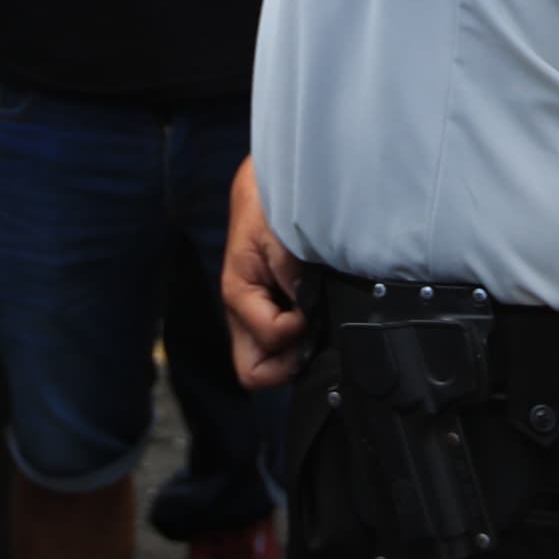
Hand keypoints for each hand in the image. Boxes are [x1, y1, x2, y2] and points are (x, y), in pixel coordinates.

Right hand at [222, 159, 309, 389]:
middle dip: (287, 366)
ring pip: (268, 362)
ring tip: (319, 324)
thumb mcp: (280, 238)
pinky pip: (280, 344)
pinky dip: (299, 340)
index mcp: (240, 296)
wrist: (264, 186)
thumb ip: (292, 279)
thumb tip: (308, 314)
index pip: (267, 343)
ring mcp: (254, 316)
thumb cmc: (268, 207)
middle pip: (255, 372)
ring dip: (295, 352)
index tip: (310, 311)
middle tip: (314, 339)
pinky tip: (317, 315)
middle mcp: (243, 314)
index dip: (293, 334)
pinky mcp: (269, 312)